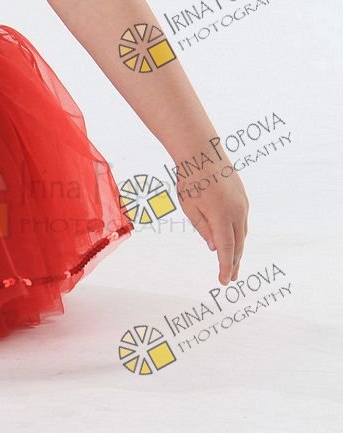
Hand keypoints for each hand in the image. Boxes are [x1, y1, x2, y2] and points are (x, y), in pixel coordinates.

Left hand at [176, 165, 248, 284]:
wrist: (202, 151)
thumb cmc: (191, 179)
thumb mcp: (190, 207)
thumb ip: (204, 229)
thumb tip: (216, 248)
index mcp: (223, 218)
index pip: (226, 251)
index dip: (225, 267)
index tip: (224, 281)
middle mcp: (237, 213)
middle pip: (238, 244)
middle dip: (234, 262)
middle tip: (231, 278)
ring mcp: (242, 204)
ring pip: (242, 232)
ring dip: (238, 248)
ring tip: (233, 262)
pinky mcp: (242, 196)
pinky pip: (242, 220)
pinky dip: (238, 233)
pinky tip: (234, 238)